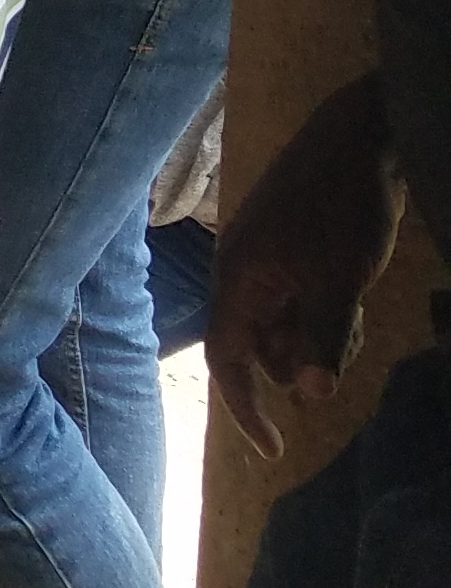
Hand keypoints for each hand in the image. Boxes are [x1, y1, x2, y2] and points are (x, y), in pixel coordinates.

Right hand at [210, 78, 403, 457]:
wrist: (358, 136)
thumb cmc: (343, 207)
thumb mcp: (342, 278)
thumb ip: (322, 336)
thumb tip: (310, 397)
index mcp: (239, 280)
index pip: (227, 359)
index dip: (245, 408)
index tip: (276, 451)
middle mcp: (242, 273)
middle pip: (262, 347)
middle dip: (303, 362)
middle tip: (352, 342)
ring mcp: (264, 260)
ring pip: (285, 326)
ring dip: (320, 337)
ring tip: (360, 313)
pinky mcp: (287, 249)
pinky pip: (298, 302)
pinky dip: (325, 314)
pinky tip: (355, 294)